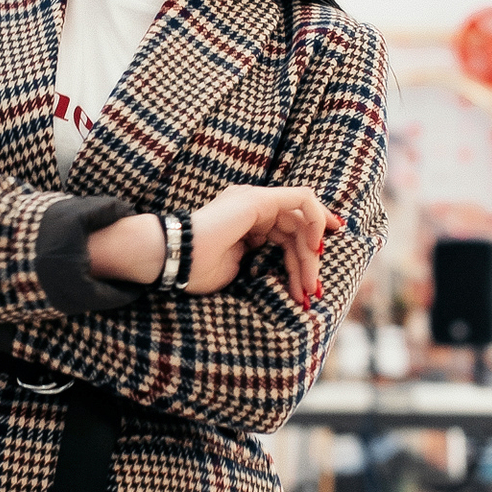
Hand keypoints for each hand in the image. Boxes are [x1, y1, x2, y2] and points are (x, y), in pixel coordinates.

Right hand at [87, 185, 340, 307]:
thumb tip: (277, 269)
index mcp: (246, 222)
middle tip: (310, 293)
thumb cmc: (196, 269)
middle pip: (296, 230)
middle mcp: (253, 206)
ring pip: (302, 220)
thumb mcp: (236, 267)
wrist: (175, 259)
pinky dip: (316, 220)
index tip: (311, 288)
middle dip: (308, 263)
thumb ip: (256, 260)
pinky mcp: (260, 198)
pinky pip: (303, 199)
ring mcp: (255, 199)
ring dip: (310, 255)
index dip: (302, 260)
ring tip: (308, 287)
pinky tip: (314, 249)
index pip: (286, 235)